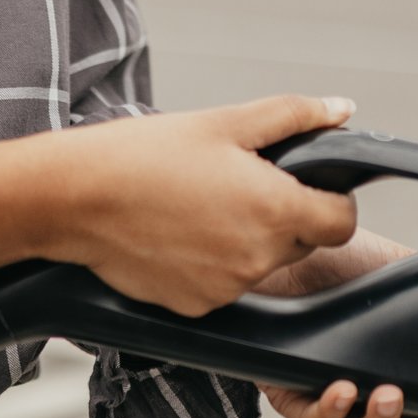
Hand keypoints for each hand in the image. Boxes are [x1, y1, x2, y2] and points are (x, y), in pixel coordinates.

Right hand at [0, 91, 362, 312]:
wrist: (75, 198)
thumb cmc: (146, 154)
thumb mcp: (226, 122)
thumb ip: (295, 116)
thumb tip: (342, 110)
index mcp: (276, 210)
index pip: (343, 222)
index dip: (331, 199)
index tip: (305, 184)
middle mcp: (258, 259)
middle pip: (303, 242)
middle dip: (285, 215)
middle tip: (238, 183)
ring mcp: (228, 289)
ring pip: (262, 264)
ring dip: (248, 239)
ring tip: (201, 204)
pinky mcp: (197, 307)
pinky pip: (226, 286)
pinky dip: (214, 263)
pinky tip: (180, 233)